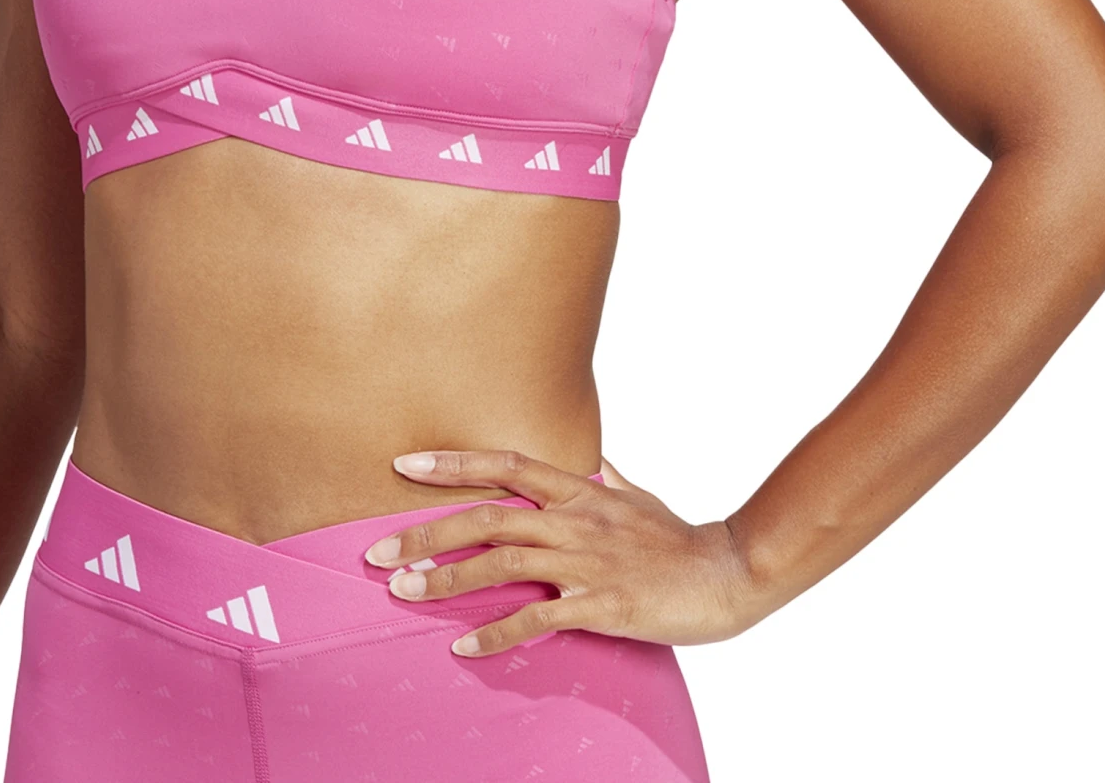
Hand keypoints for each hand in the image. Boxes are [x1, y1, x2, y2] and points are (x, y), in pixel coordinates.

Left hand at [363, 448, 751, 656]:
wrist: (728, 571)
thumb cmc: (678, 535)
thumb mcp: (636, 495)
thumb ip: (606, 477)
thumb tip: (596, 459)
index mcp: (578, 491)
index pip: (505, 465)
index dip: (453, 463)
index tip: (403, 465)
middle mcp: (574, 519)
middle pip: (487, 518)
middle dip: (427, 534)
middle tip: (376, 554)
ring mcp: (586, 562)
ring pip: (501, 564)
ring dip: (446, 580)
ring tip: (401, 593)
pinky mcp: (602, 605)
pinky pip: (539, 618)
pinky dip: (497, 631)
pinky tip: (463, 645)